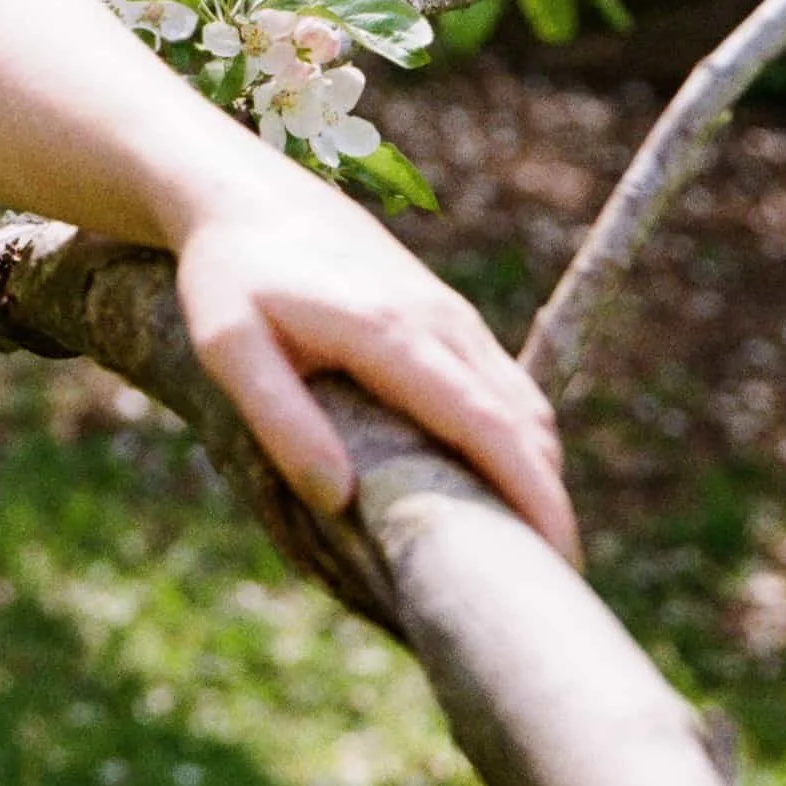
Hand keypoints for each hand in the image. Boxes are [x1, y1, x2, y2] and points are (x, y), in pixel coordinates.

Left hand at [173, 173, 576, 563]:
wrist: (246, 196)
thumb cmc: (229, 276)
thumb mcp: (228, 347)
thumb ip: (279, 420)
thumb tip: (338, 501)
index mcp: (392, 334)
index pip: (486, 426)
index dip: (529, 495)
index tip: (557, 562)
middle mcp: (441, 323)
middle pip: (525, 423)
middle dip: (548, 503)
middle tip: (550, 589)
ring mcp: (452, 317)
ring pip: (524, 405)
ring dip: (539, 475)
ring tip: (531, 555)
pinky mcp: (448, 317)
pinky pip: (506, 387)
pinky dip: (521, 442)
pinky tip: (504, 491)